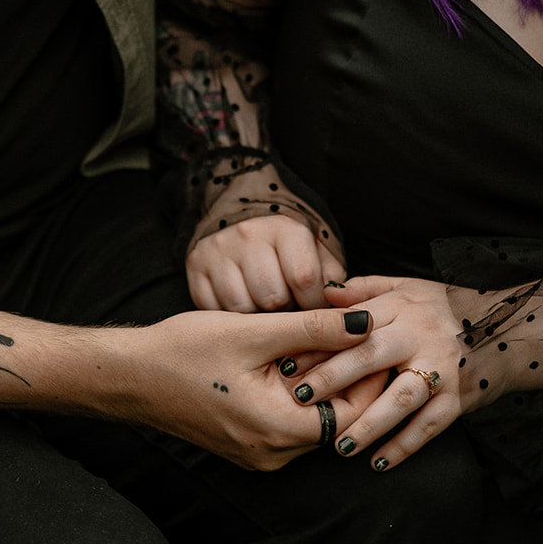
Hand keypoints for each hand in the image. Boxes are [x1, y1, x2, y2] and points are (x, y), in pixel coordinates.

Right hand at [122, 305, 373, 470]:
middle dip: (345, 376)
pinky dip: (296, 393)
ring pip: (312, 419)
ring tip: (318, 342)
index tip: (377, 340)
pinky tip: (288, 359)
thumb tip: (366, 322)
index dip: (368, 375)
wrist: (130, 376)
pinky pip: (288, 421)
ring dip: (320, 383)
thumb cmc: (183, 352)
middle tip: (352, 335)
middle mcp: (271, 454)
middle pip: (335, 419)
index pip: (352, 413)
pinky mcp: (247, 444)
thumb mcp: (254, 332)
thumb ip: (314, 328)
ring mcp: (258, 453)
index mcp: (277, 431)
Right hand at [187, 214, 347, 312]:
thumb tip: (347, 318)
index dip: (314, 306)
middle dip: (284, 314)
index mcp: (285, 229)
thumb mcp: (320, 259)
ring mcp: (218, 250)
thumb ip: (335, 284)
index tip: (314, 313)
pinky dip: (230, 318)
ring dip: (257, 320)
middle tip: (287, 313)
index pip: (305, 279)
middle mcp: (248, 234)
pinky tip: (241, 312)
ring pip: (242, 308)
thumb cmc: (290, 254)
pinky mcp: (195, 267)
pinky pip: (215, 309)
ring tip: (264, 313)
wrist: (240, 223)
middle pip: (272, 297)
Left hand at [288, 276, 465, 469]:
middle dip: (334, 379)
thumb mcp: (403, 288)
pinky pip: (429, 426)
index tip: (287, 365)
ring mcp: (442, 369)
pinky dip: (404, 446)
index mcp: (401, 309)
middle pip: (372, 357)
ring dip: (370, 424)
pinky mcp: (458, 398)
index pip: (353, 328)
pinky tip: (378, 463)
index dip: (319, 346)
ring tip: (341, 445)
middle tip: (301, 399)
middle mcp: (421, 336)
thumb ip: (363, 292)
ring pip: (402, 398)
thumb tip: (322, 293)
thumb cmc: (439, 310)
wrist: (503, 329)